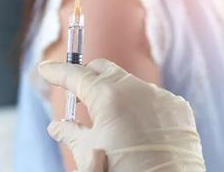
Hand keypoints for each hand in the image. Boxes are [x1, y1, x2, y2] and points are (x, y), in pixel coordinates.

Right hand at [39, 59, 204, 171]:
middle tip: (75, 90)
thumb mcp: (88, 154)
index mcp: (108, 96)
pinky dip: (141, 106)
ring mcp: (160, 95)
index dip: (56, 72)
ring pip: (129, 83)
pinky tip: (139, 128)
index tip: (45, 70)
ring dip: (115, 94)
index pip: (75, 74)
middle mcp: (136, 88)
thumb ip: (69, 133)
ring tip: (111, 119)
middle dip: (86, 76)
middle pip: (102, 69)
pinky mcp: (178, 107)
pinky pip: (153, 98)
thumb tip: (56, 127)